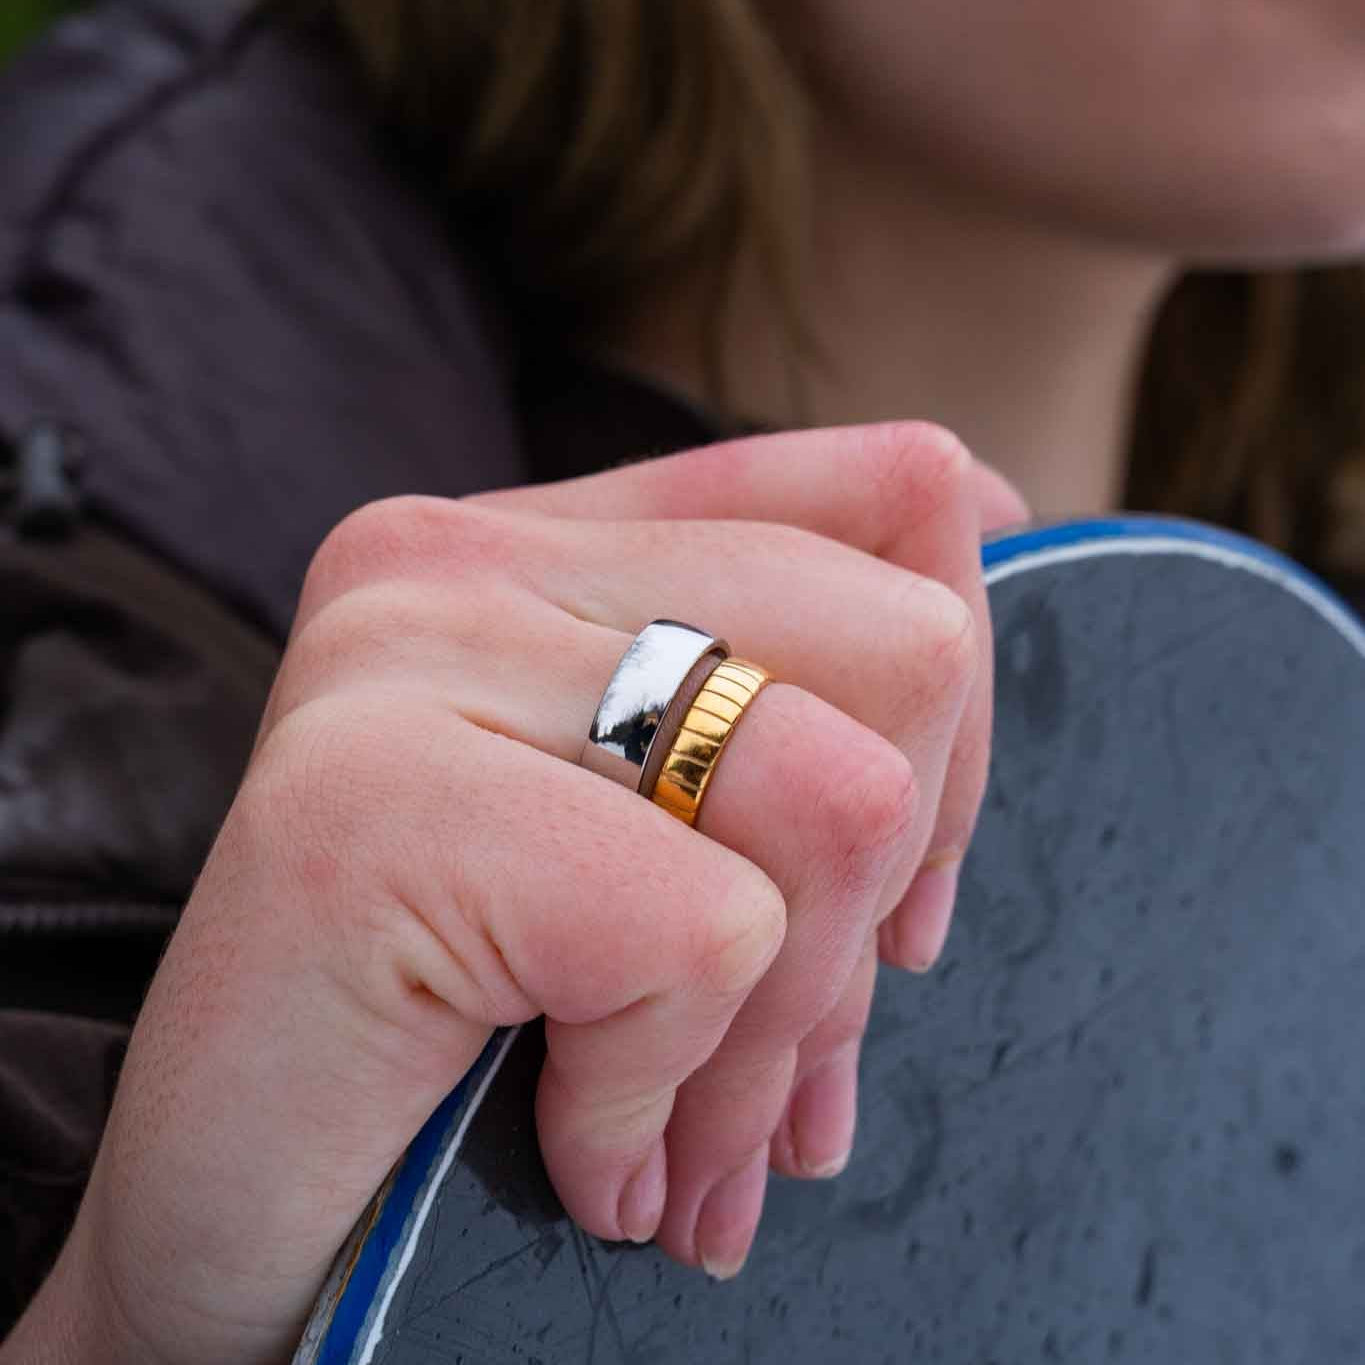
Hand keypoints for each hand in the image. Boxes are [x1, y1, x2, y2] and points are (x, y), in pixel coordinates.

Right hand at [5, 422, 1025, 1364]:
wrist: (231, 1233)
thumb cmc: (467, 1048)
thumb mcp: (653, 846)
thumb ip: (793, 715)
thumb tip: (994, 569)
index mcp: (545, 546)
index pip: (890, 495)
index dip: (964, 701)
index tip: (911, 881)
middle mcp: (465, 561)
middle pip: (905, 642)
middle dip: (883, 897)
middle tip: (790, 1060)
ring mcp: (412, 659)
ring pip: (836, 794)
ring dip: (784, 1027)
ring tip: (693, 1133)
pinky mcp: (376, 804)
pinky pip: (700, 936)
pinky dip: (665, 1089)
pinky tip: (589, 1153)